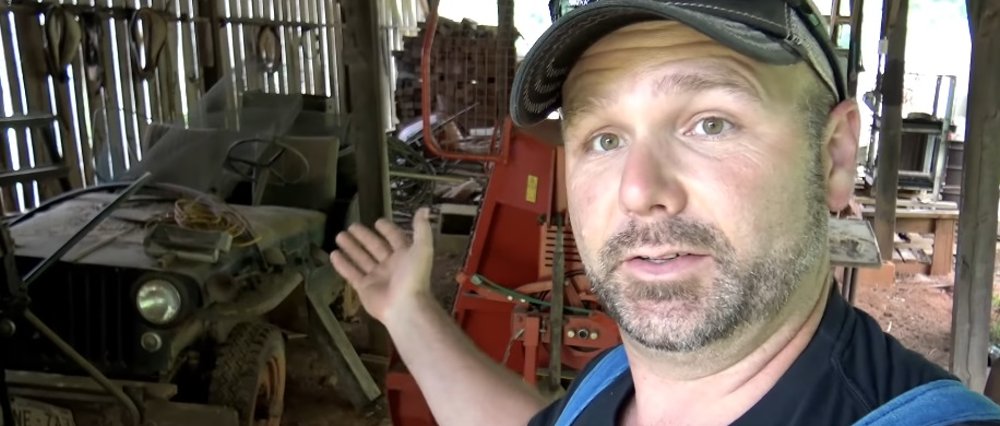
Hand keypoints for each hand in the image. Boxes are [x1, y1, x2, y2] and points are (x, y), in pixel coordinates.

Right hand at [330, 207, 434, 325]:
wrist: (405, 306)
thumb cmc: (414, 276)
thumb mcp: (422, 248)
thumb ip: (421, 229)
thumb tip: (424, 209)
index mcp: (405, 255)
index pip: (395, 239)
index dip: (388, 230)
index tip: (378, 222)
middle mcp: (390, 265)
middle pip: (375, 247)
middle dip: (364, 237)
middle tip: (351, 225)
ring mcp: (376, 277)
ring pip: (361, 258)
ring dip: (351, 247)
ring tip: (339, 235)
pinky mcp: (364, 288)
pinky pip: (351, 273)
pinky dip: (343, 264)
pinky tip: (333, 254)